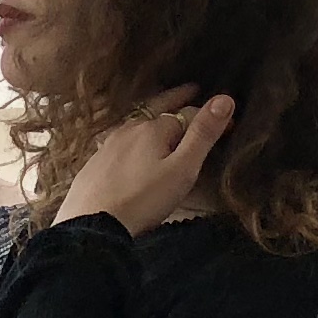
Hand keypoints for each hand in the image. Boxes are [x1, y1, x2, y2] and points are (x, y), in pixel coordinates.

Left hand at [61, 89, 233, 235]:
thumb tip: (224, 98)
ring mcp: (106, 148)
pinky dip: (131, 139)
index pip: (188, 114)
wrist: (91, 228)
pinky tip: (130, 148)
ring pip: (134, 126)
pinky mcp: (92, 167)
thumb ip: (202, 135)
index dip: (209, 117)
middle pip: (156, 110)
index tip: (227, 123)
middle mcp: (128, 130)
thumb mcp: (182, 169)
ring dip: (151, 119)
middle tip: (191, 90)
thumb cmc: (143, 200)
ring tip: (162, 117)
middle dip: (176, 99)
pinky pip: (117, 144)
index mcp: (153, 129)